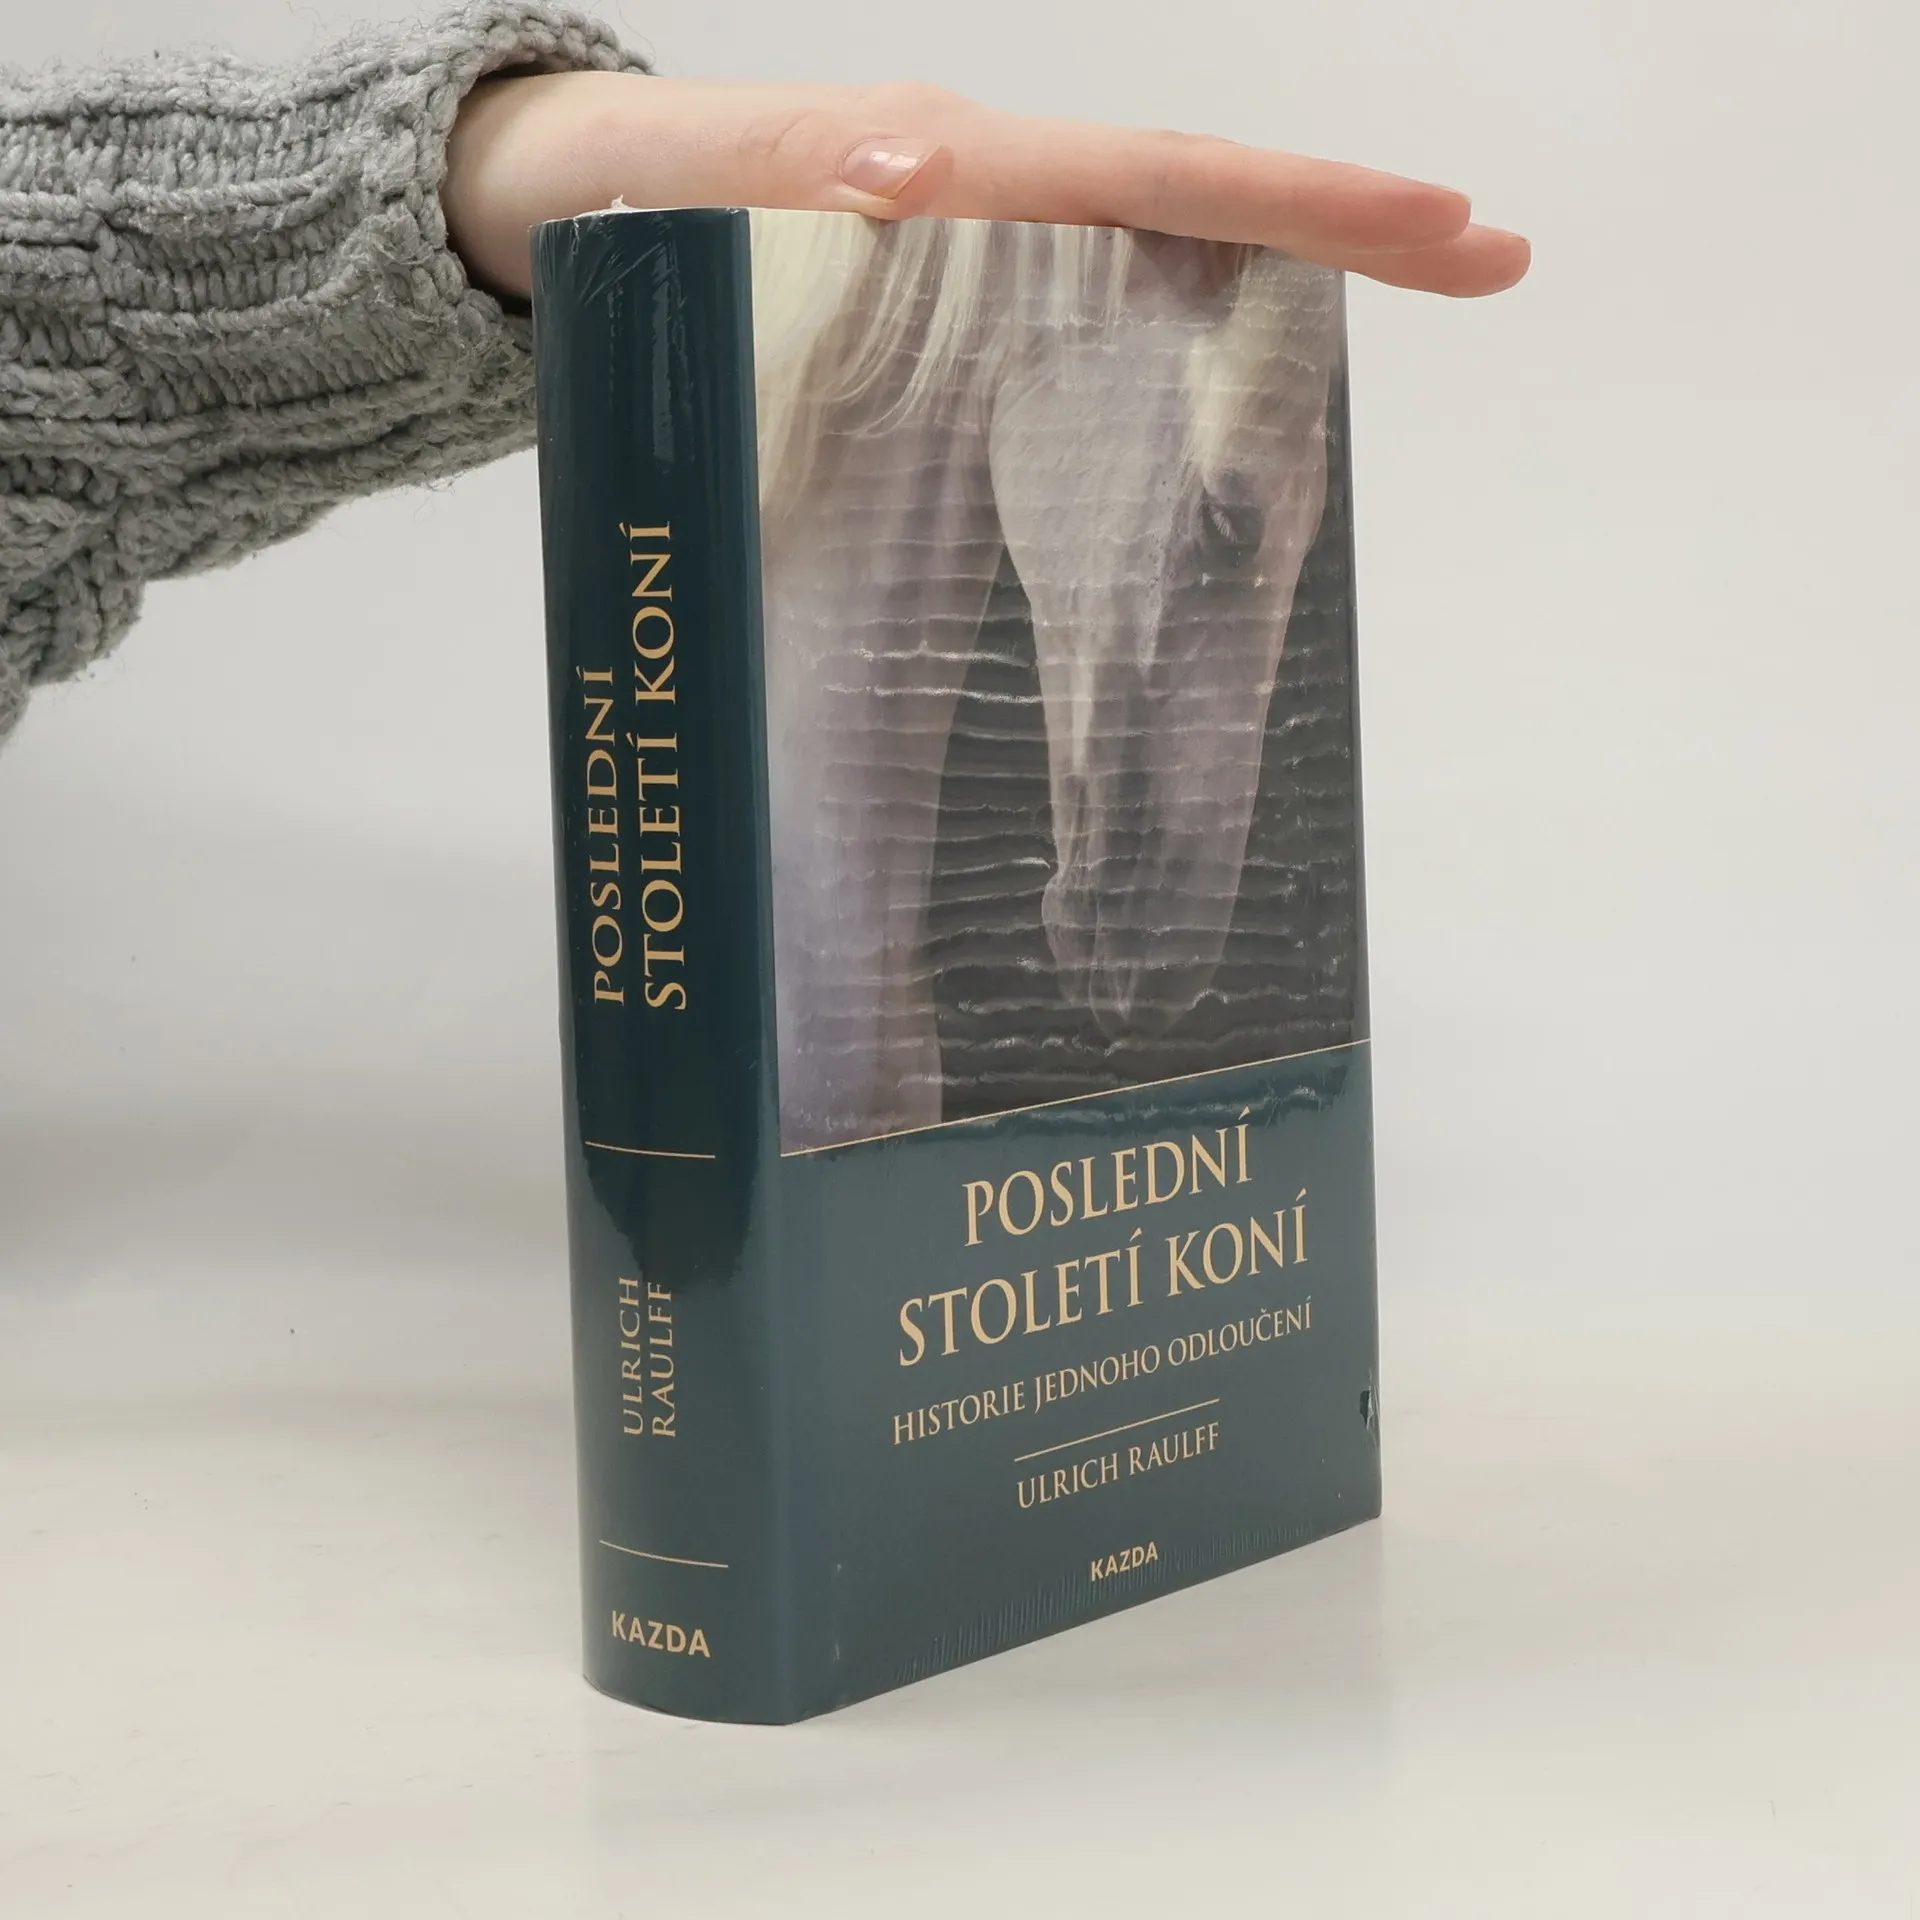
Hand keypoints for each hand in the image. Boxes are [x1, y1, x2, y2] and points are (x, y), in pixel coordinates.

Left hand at [443, 73, 1528, 302]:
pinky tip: (1250, 345)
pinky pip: (1086, 292)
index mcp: (947, 172)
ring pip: (1157, 237)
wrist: (558, 207)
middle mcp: (986, 191)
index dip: (1294, 207)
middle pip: (1193, 196)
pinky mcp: (952, 283)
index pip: (1152, 182)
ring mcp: (978, 233)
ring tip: (1425, 277)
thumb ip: (793, 175)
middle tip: (1493, 254)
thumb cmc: (620, 212)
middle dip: (1342, 220)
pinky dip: (1186, 307)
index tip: (1432, 224)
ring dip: (1287, 257)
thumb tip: (915, 158)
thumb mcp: (695, 193)